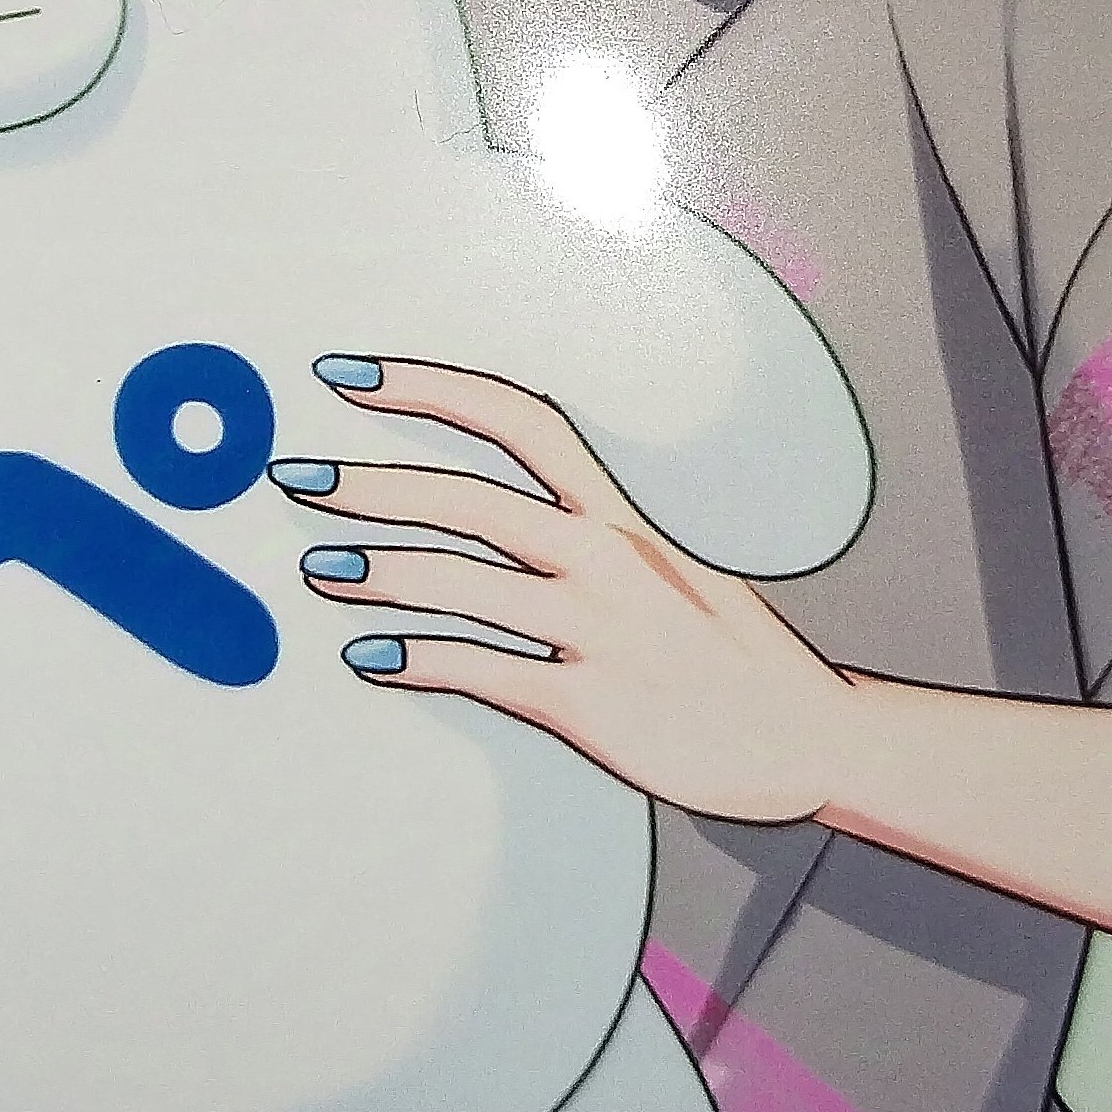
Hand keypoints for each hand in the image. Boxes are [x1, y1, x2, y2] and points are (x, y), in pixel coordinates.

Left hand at [280, 358, 856, 823]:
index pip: (518, 421)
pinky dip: (418, 659)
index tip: (352, 376)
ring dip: (379, 572)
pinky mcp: (594, 706)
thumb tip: (499, 523)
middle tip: (296, 477)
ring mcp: (601, 632)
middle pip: (471, 500)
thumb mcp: (671, 569)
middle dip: (373, 484)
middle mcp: (609, 559)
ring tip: (316, 569)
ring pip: (464, 585)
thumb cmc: (734, 654)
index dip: (429, 390)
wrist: (815, 736)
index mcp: (625, 516)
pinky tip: (372, 656)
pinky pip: (485, 673)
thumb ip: (592, 541)